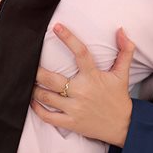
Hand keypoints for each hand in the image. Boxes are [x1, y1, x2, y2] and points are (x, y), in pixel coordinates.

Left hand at [30, 24, 134, 147]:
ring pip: (46, 97)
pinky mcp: (70, 122)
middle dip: (37, 72)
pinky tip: (32, 101)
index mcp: (93, 77)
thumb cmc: (118, 98)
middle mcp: (81, 92)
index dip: (68, 38)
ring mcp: (74, 108)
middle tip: (27, 64)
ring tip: (28, 82)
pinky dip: (37, 109)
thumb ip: (125, 51)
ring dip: (34, 89)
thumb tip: (121, 30)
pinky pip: (48, 116)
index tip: (57, 27)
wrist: (123, 125)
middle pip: (52, 79)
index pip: (80, 53)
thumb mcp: (122, 74)